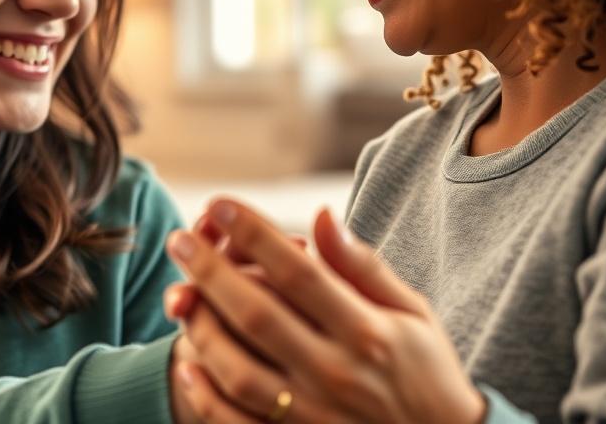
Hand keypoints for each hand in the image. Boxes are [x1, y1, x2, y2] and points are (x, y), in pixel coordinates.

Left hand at [165, 199, 486, 423]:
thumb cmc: (426, 371)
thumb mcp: (411, 311)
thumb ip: (362, 266)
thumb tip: (321, 214)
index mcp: (368, 332)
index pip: (298, 272)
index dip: (253, 233)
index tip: (217, 203)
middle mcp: (337, 374)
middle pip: (258, 315)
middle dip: (210, 271)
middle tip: (178, 239)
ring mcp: (314, 416)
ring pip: (238, 371)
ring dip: (201, 328)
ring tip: (181, 294)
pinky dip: (204, 397)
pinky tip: (187, 362)